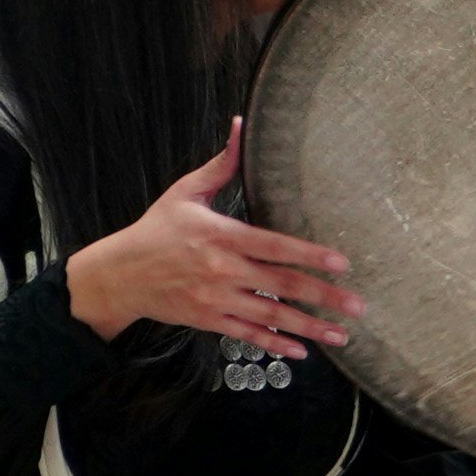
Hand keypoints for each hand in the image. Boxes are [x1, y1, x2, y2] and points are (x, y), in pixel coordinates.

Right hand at [65, 131, 356, 355]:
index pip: (274, 245)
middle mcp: (222, 269)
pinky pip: (247, 335)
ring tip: (340, 335)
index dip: (309, 255)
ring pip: (270, 315)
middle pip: (281, 284)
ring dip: (308, 327)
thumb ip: (221, 164)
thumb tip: (240, 125)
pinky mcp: (207, 320)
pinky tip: (300, 350)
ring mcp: (215, 298)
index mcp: (221, 235)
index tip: (342, 263)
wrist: (119, 274)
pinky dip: (274, 344)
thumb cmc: (155, 230)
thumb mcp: (185, 192)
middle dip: (322, 296)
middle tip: (356, 306)